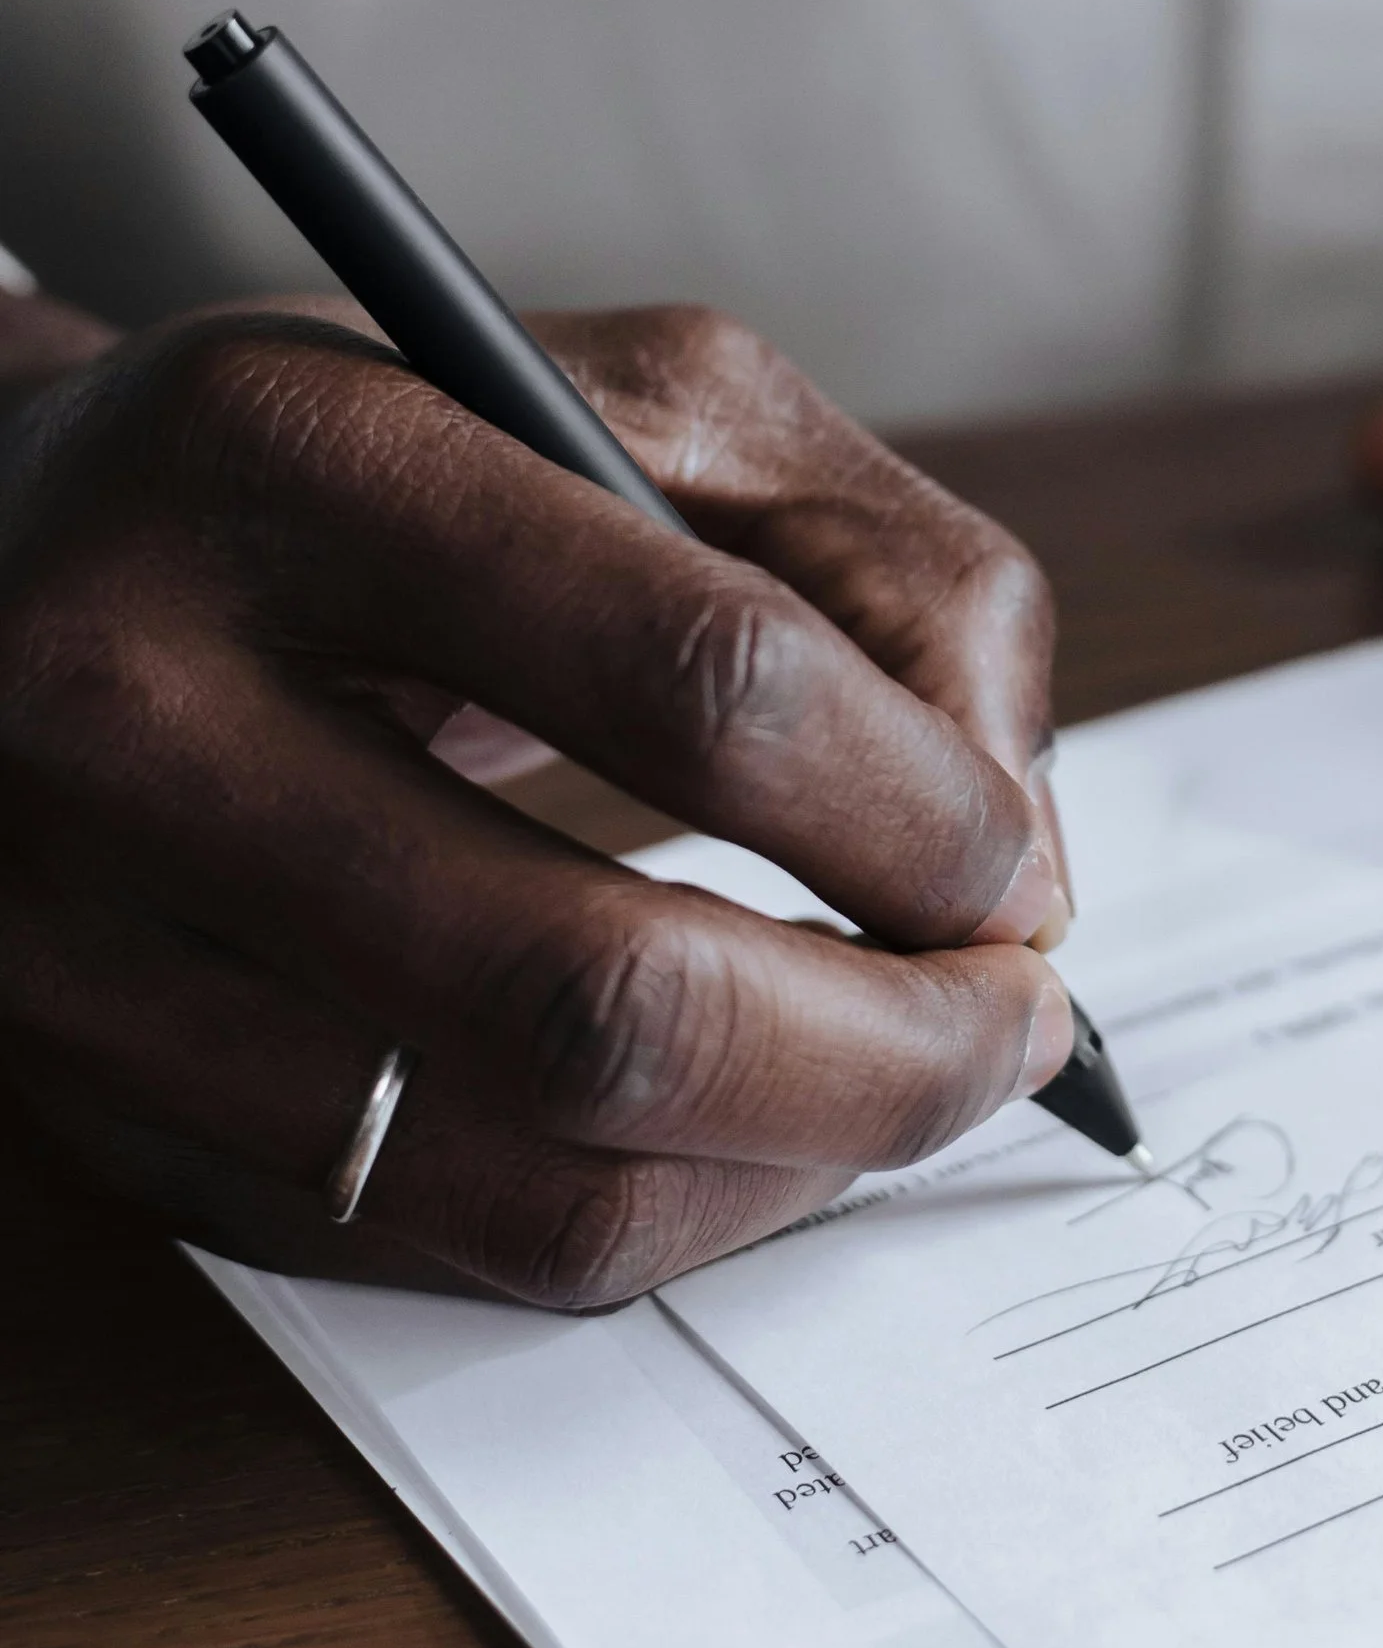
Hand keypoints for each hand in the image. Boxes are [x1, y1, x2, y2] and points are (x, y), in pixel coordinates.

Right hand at [0, 301, 1074, 1300]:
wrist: (8, 560)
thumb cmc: (383, 472)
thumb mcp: (630, 397)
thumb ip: (873, 563)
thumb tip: (1017, 852)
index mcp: (284, 456)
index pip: (697, 679)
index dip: (920, 810)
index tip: (1016, 864)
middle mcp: (127, 705)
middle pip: (602, 999)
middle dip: (892, 1054)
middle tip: (1016, 1026)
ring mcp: (82, 944)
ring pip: (533, 1185)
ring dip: (799, 1170)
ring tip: (908, 1079)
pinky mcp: (99, 1110)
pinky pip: (449, 1249)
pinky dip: (658, 1215)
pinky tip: (740, 1124)